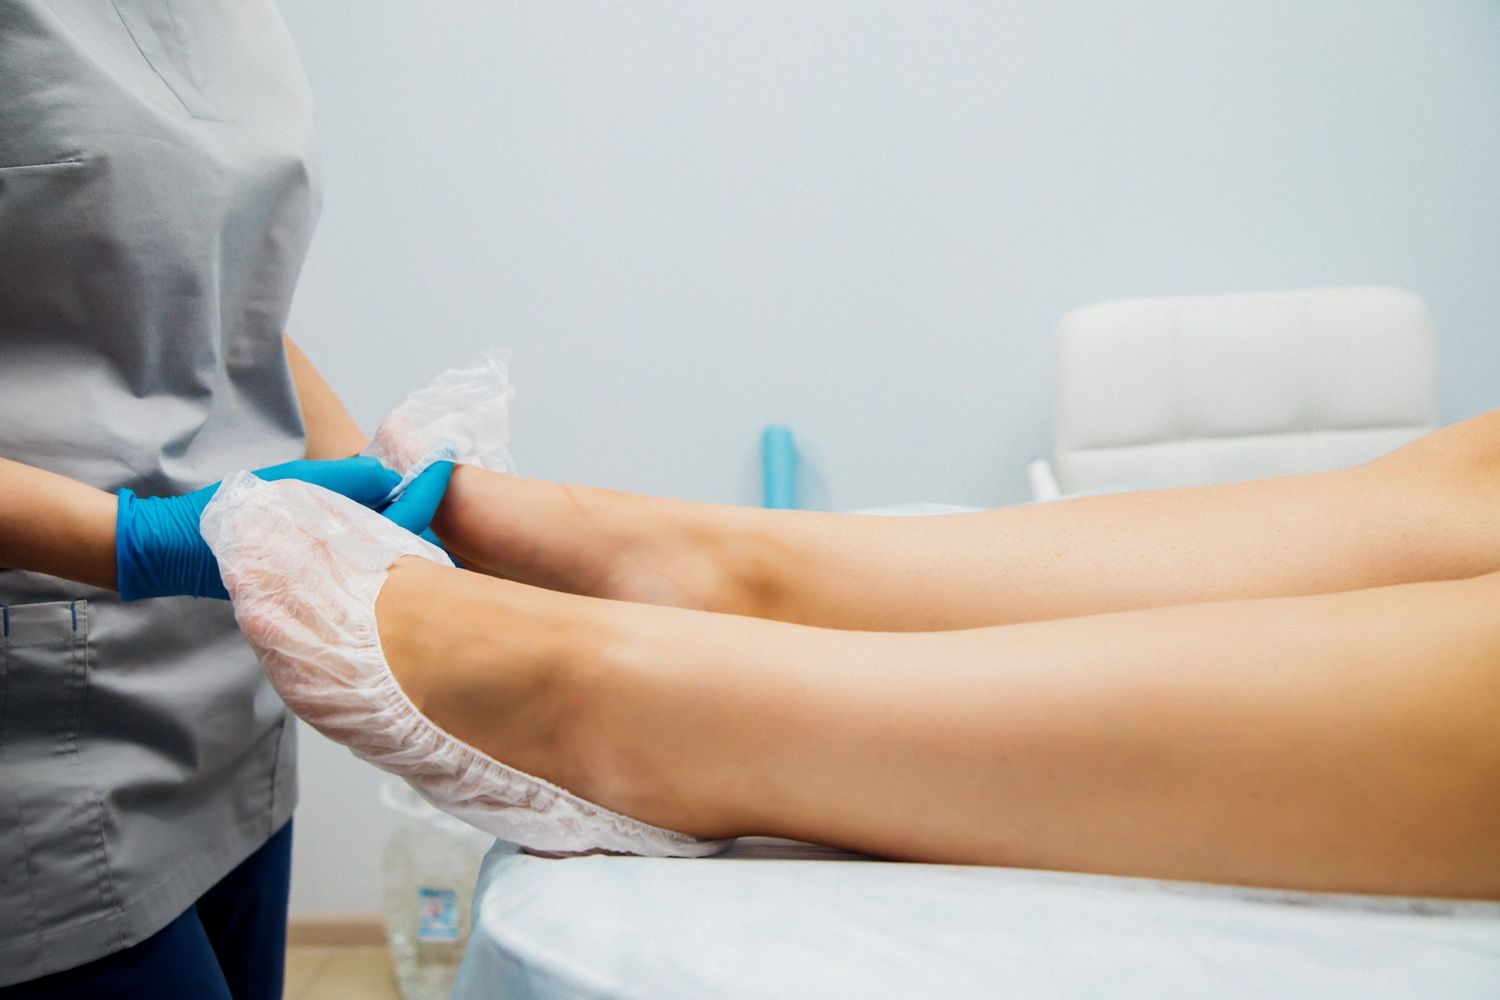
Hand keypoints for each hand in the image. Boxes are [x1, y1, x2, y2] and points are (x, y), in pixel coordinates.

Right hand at [115, 456, 452, 599]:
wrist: (186, 549)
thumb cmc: (244, 514)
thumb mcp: (302, 485)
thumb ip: (354, 480)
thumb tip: (392, 478)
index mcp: (354, 554)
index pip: (411, 517)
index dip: (431, 484)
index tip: (447, 454)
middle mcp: (352, 572)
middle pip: (407, 534)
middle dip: (420, 500)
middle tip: (430, 464)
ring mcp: (338, 574)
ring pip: (385, 539)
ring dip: (397, 509)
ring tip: (407, 475)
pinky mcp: (321, 571)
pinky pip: (362, 543)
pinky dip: (373, 519)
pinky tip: (372, 498)